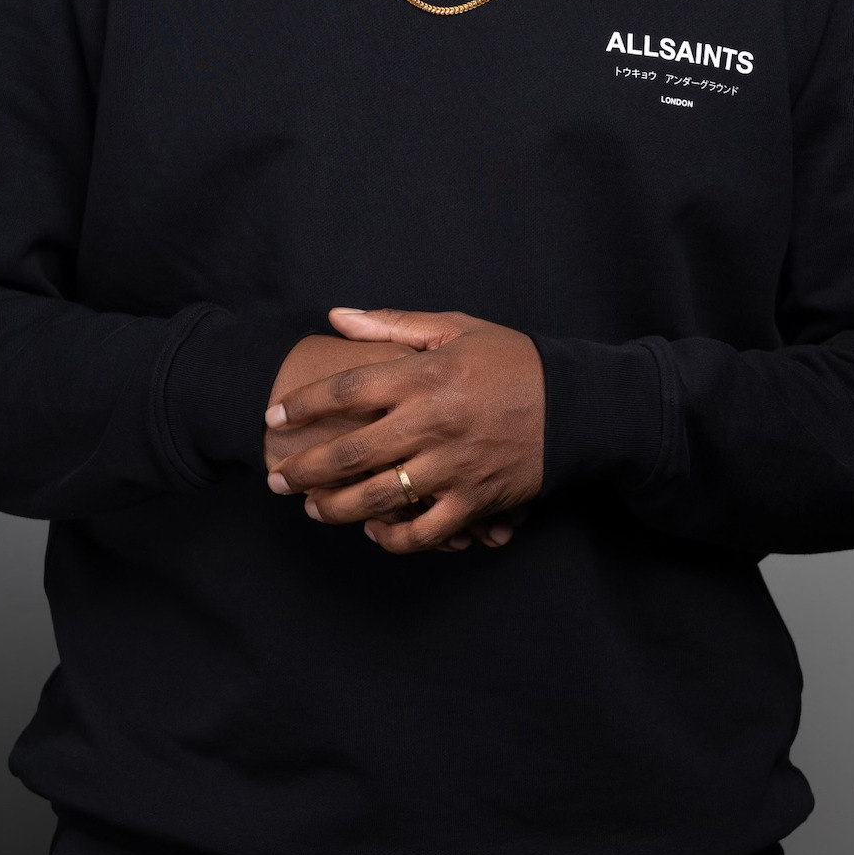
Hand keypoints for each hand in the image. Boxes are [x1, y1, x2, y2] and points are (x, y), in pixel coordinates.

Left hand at [264, 308, 544, 553]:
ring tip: (312, 508)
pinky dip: (394, 538)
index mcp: (425, 376)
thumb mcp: (456, 327)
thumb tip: (336, 316)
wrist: (579, 405)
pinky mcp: (475, 501)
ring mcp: (453, 467)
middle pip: (350, 452)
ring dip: (336, 507)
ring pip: (379, 497)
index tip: (274, 415)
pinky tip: (374, 531)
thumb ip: (392, 324)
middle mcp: (433, 423)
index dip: (304, 404)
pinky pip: (425, 533)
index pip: (347, 390)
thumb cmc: (514, 360)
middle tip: (276, 478)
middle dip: (304, 468)